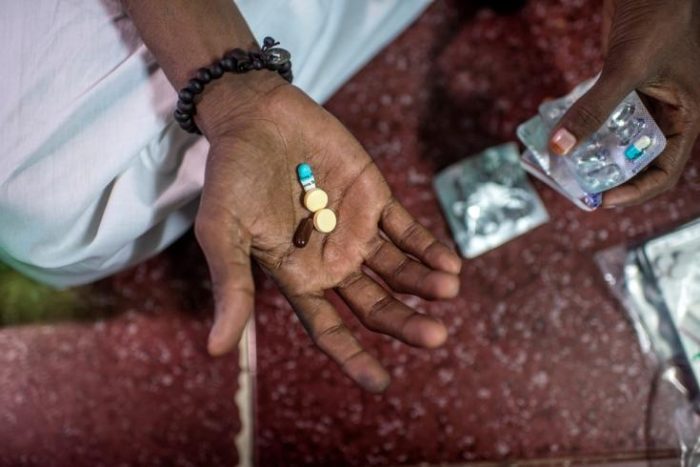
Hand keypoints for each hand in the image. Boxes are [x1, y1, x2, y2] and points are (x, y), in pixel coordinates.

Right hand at [193, 73, 461, 391]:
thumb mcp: (222, 232)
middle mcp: (332, 261)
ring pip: (398, 270)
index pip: (330, 329)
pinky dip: (428, 247)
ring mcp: (356, 230)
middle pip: (375, 305)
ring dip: (425, 284)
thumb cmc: (230, 176)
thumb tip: (215, 351)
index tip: (383, 384)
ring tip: (448, 289)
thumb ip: (232, 286)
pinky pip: (407, 230)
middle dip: (405, 323)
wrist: (255, 117)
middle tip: (435, 338)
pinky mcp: (375, 198)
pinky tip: (449, 263)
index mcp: (298, 277)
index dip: (354, 358)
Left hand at [548, 0, 699, 206]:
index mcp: (685, 118)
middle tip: (576, 185)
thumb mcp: (627, 68)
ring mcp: (644, 100)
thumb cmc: (659, 17)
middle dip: (608, 175)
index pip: (664, 172)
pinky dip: (583, 122)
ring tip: (562, 163)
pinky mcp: (624, 86)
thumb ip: (594, 108)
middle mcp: (666, 114)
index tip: (602, 200)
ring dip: (591, 150)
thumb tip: (560, 146)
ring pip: (617, 138)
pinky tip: (558, 127)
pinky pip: (603, 114)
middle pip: (637, 160)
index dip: (635, 192)